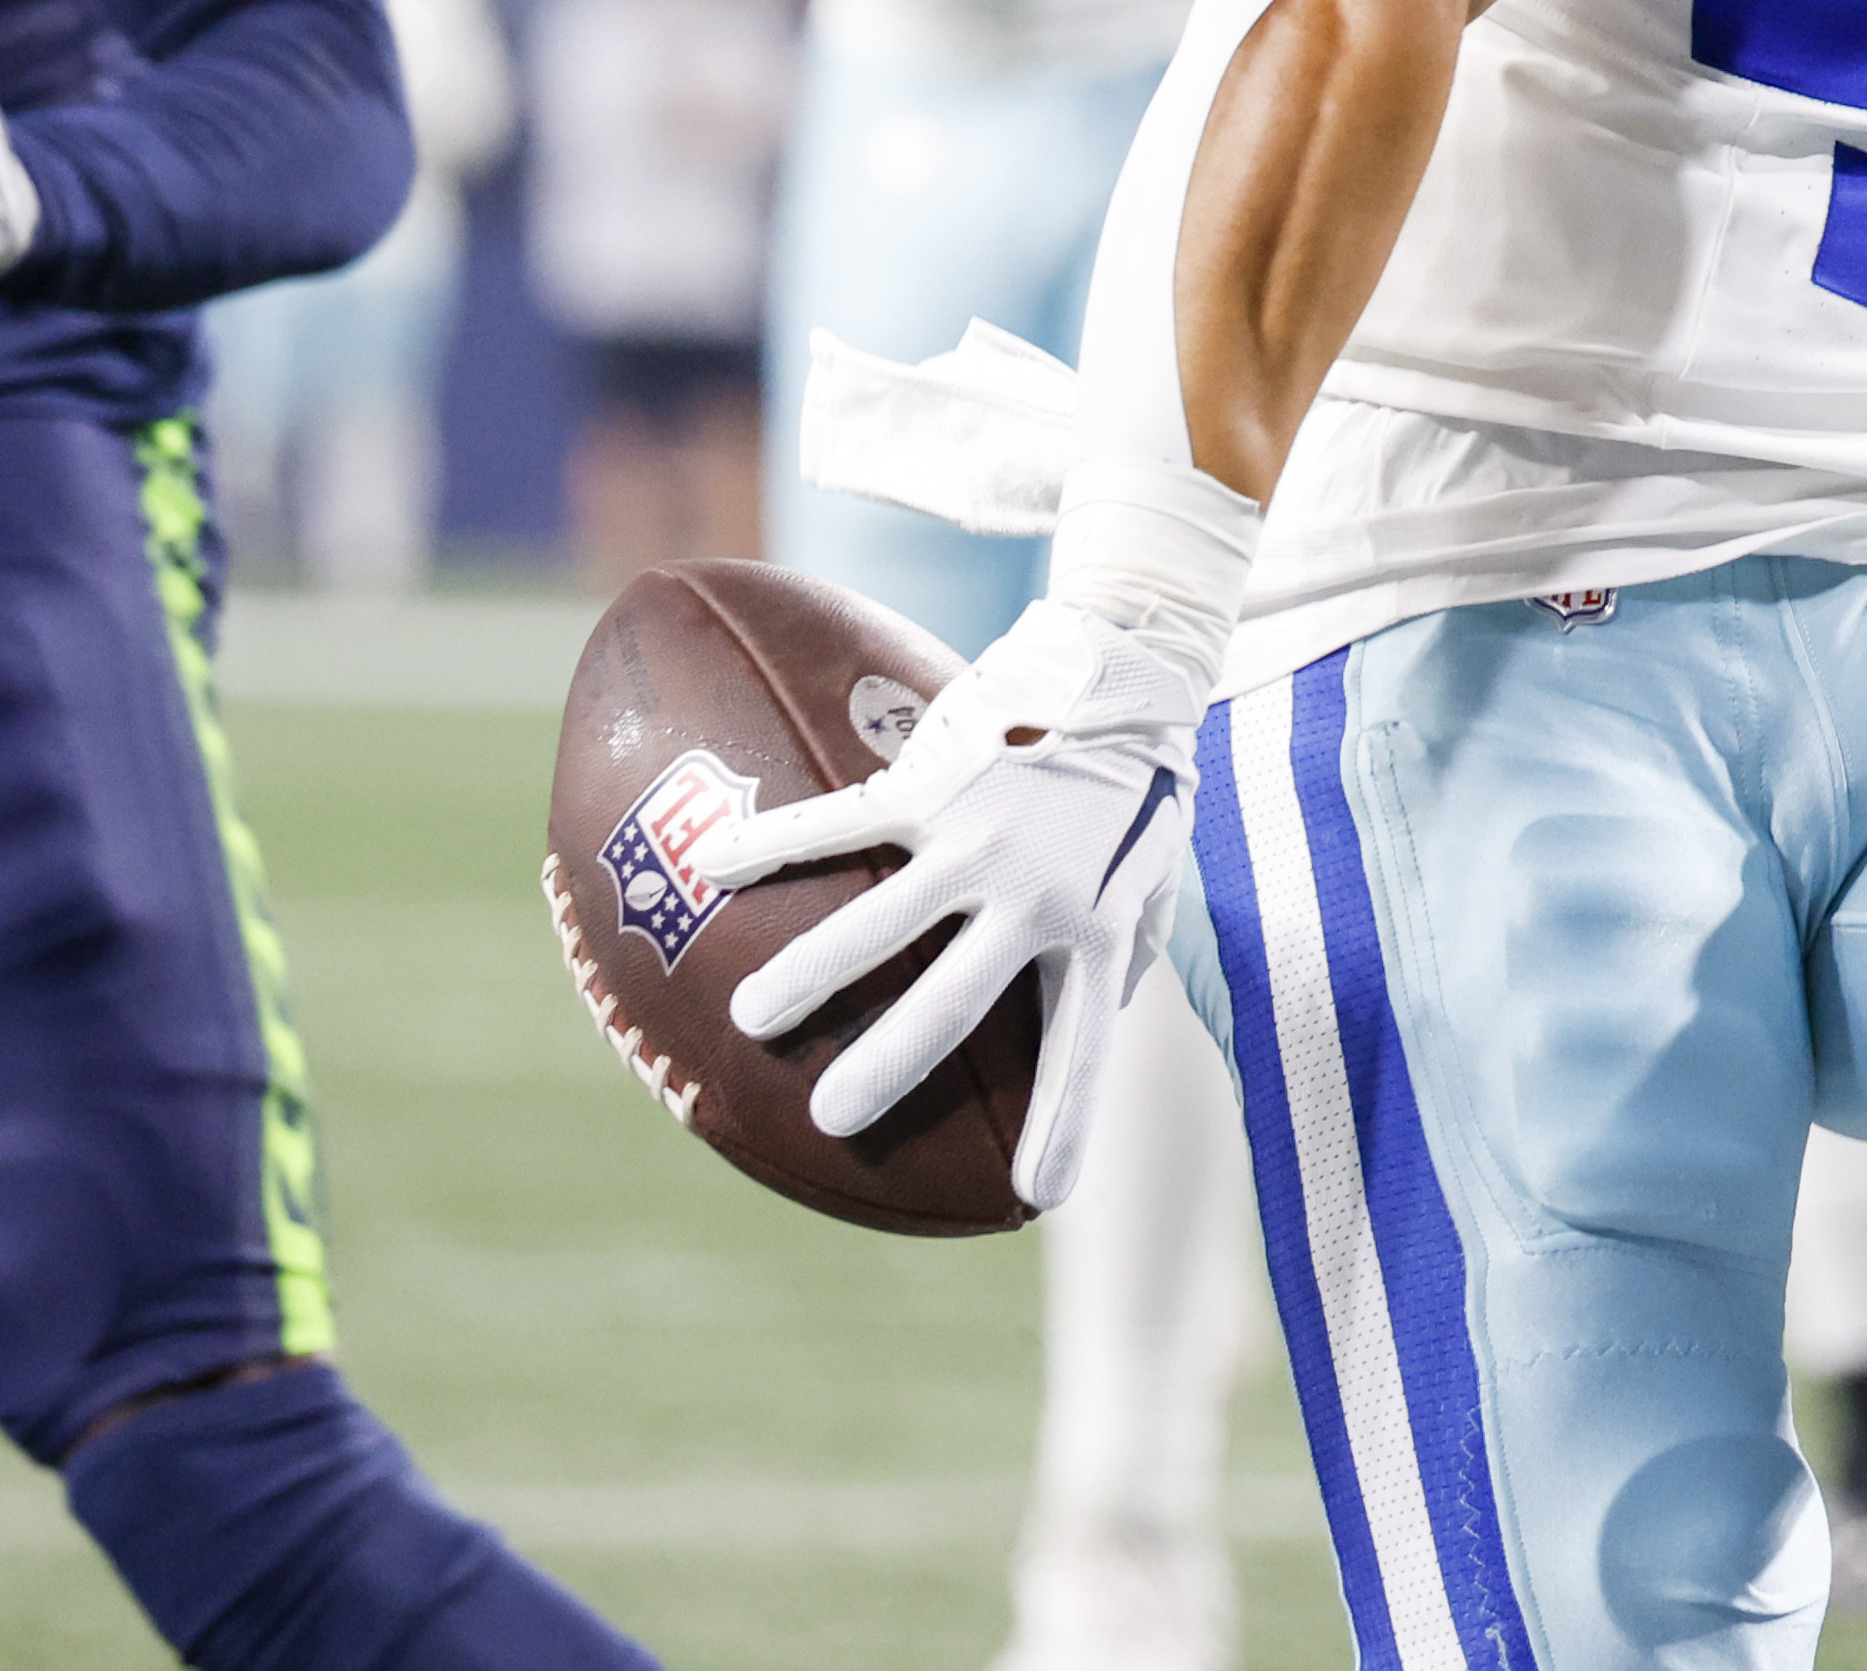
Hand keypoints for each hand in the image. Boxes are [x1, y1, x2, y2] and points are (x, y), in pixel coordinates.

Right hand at [691, 596, 1202, 1205]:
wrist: (1126, 671)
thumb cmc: (1138, 786)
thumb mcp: (1151, 877)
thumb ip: (1127, 948)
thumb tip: (1108, 1014)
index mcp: (1094, 932)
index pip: (1081, 1046)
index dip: (1063, 1119)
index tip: (1033, 1196)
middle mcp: (1035, 897)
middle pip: (955, 1001)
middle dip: (891, 1064)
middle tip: (832, 1120)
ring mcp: (980, 838)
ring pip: (882, 919)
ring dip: (812, 972)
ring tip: (751, 1019)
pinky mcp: (935, 780)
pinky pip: (841, 820)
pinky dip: (777, 844)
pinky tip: (715, 866)